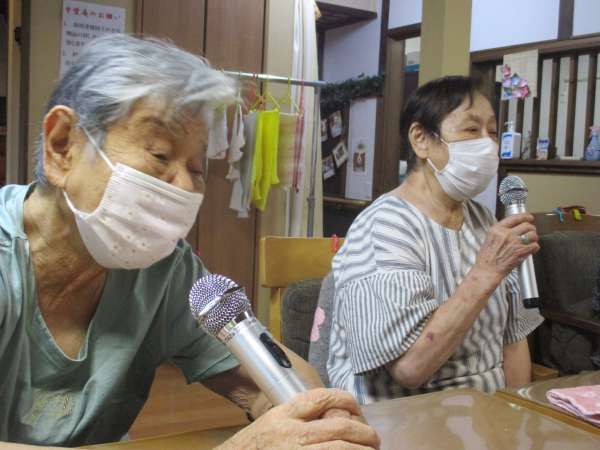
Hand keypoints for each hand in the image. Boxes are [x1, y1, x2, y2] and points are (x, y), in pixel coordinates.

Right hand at [218, 388, 379, 449]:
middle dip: (364, 433)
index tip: (356, 408)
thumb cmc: (253, 447)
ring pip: (341, 449)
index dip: (346, 400)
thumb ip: (298, 416)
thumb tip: (332, 415)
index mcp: (284, 415)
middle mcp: (292, 434)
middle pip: (340, 427)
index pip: (321, 398)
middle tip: (373, 438)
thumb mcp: (272, 422)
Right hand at [475, 213, 539, 279]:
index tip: (528, 217)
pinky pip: (535, 245)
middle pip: (527, 225)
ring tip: (530, 240)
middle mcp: (507, 234)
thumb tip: (513, 227)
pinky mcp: (522, 251)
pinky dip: (534, 247)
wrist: (488, 270)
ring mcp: (515, 242)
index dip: (525, 216)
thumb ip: (501, 231)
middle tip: (530, 231)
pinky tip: (530, 249)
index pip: (515, 218)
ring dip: (534, 237)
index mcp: (497, 229)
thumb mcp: (489, 238)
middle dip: (531, 228)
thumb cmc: (487, 257)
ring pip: (533, 234)